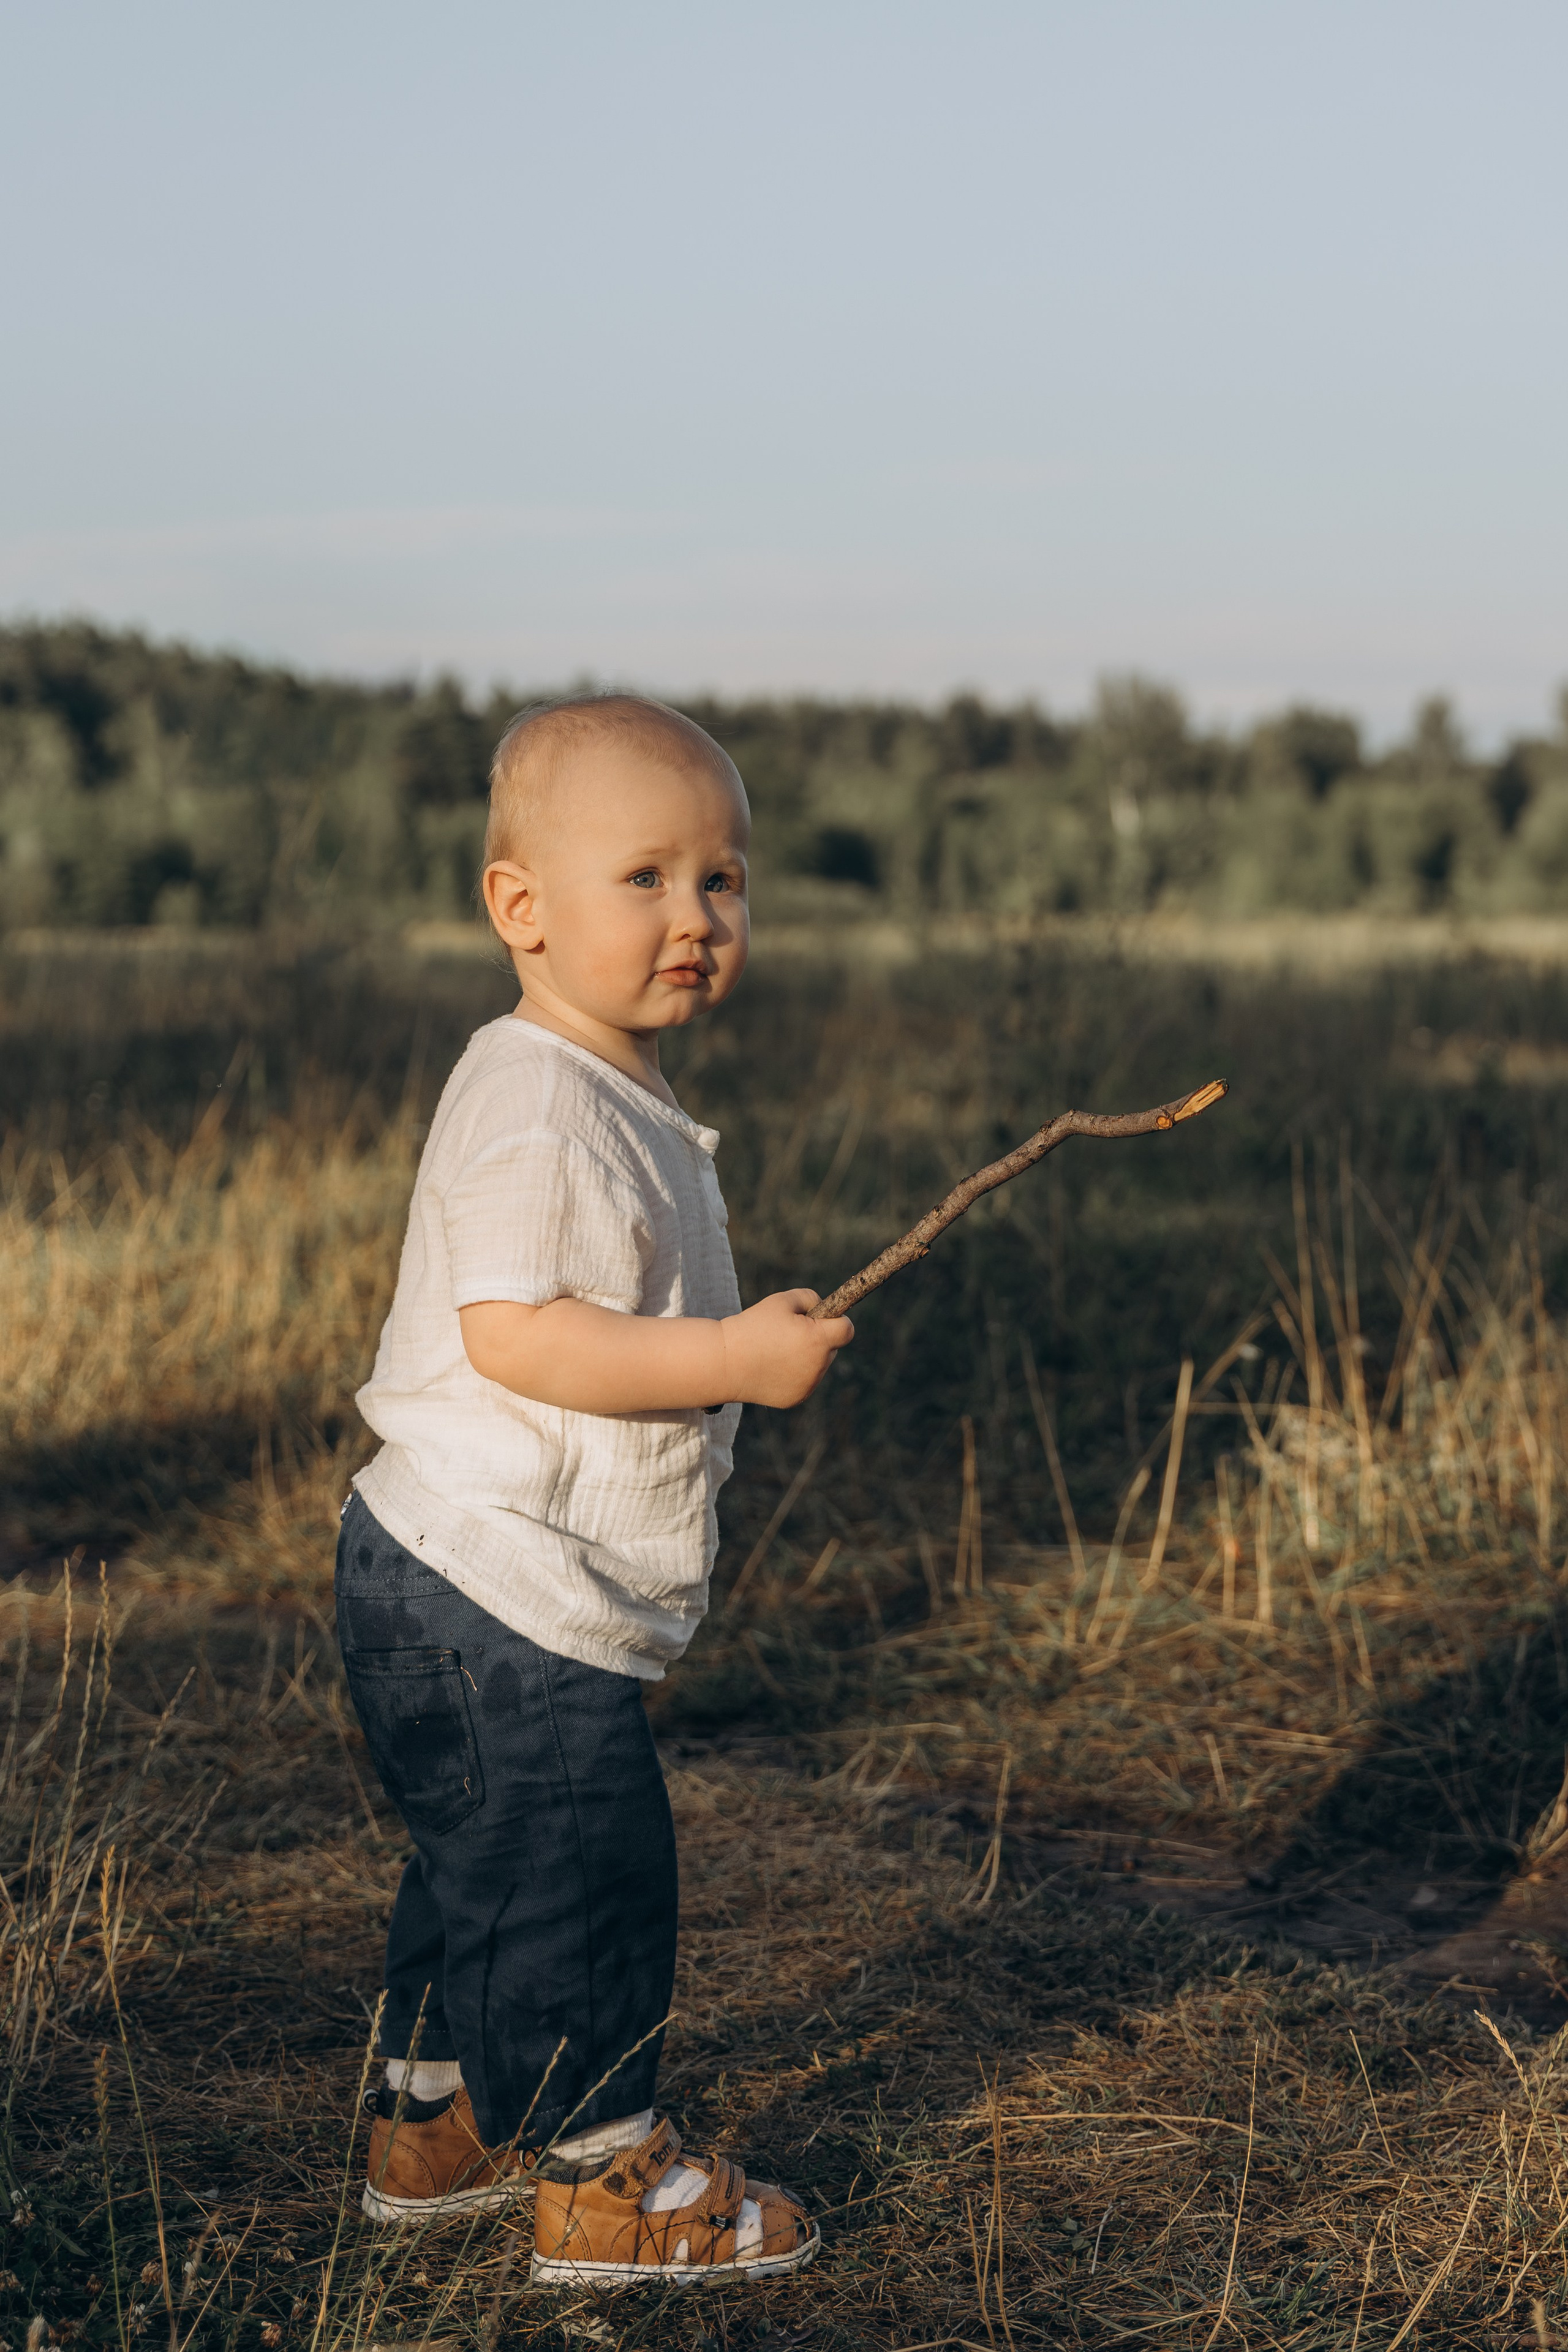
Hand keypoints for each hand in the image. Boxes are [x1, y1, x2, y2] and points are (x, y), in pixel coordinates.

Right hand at [719, 1289, 853, 1407]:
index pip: (847, 1329)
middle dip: (819, 1339)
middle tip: (790, 1333)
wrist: (725, 1363)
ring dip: (806, 1356)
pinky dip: (794, 1373)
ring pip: (818, 1366)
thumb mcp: (781, 1301)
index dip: (837, 1320)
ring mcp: (808, 1386)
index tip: (822, 1318)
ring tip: (776, 1350)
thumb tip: (823, 1308)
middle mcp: (818, 1366)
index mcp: (818, 1340)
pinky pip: (804, 1381)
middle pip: (833, 1349)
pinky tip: (771, 1367)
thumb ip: (810, 1298)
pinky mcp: (795, 1398)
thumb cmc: (753, 1326)